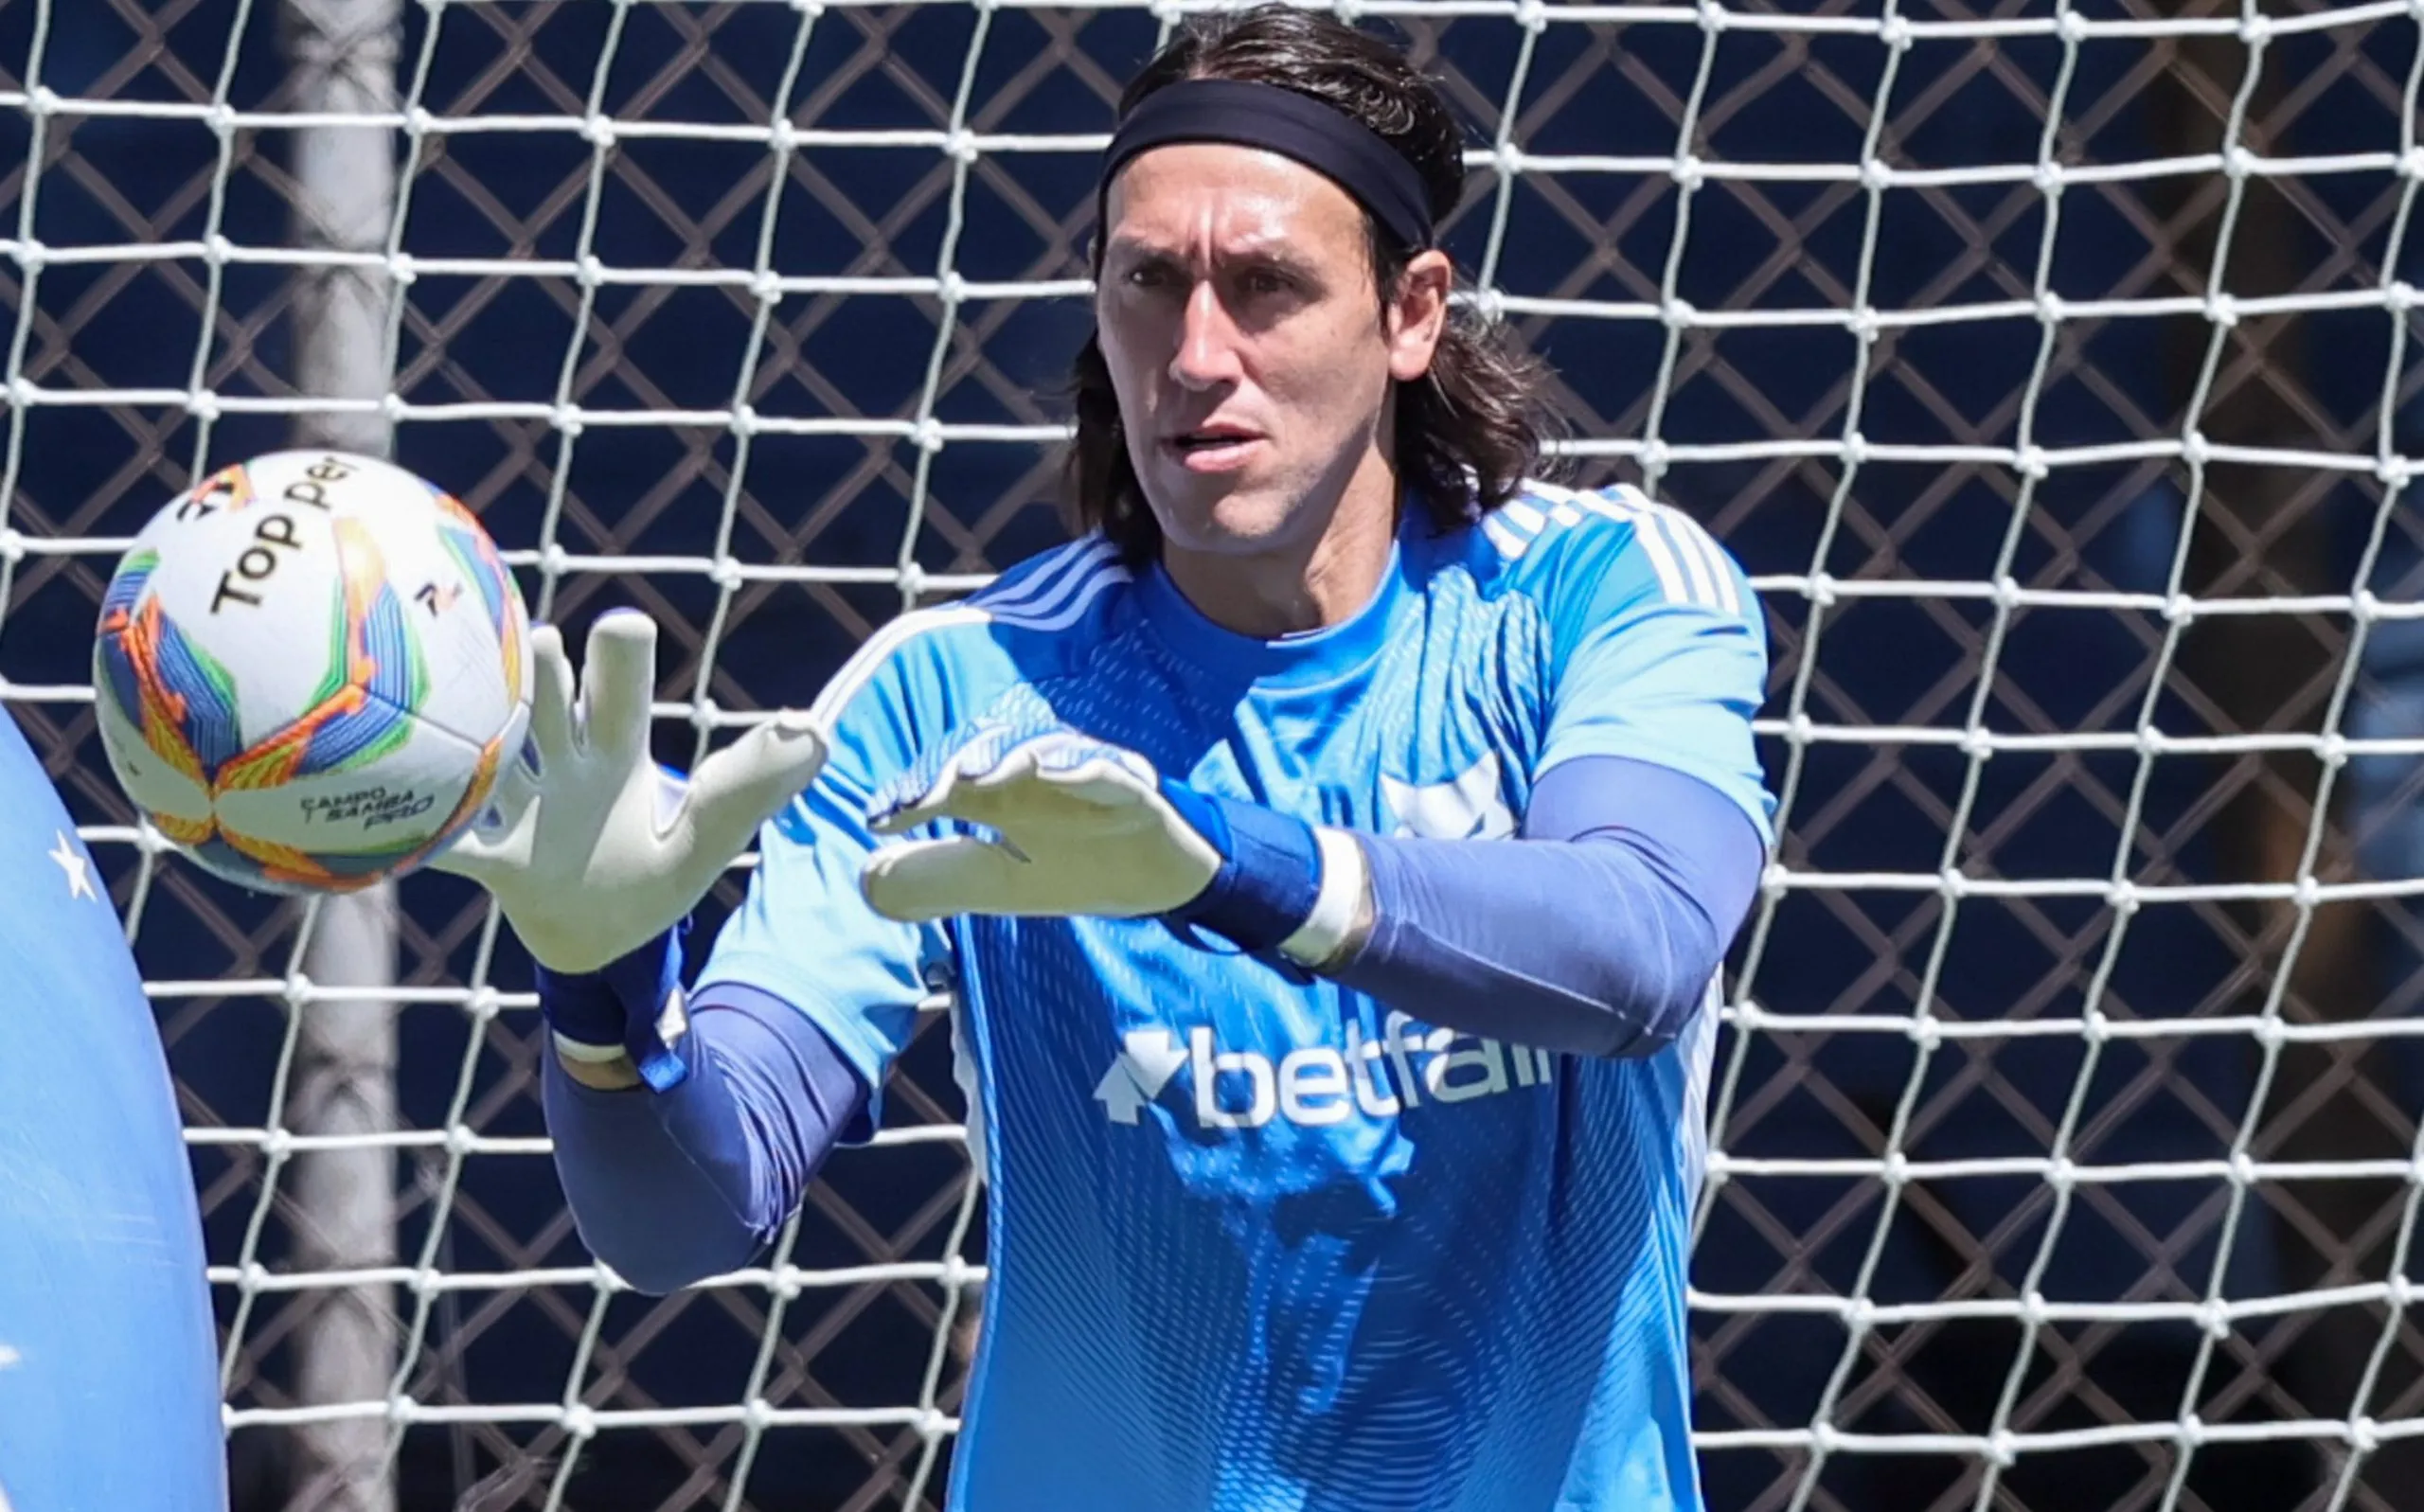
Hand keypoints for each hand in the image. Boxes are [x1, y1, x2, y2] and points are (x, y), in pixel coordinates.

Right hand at [432, 611, 829, 973]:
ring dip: (477, 727)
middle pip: (544, 696)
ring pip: (489, 751)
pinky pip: (441, 840)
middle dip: (542, 667)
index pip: (618, 686)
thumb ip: (749, 790)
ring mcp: (513, 807)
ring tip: (462, 697)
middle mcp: (558, 763)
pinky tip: (383, 809)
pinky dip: (417, 831)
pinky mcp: (486, 860)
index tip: (622, 629)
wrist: (590, 944)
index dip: (618, 655)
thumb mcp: (703, 841)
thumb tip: (818, 732)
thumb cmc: (649, 879)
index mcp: (615, 752)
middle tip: (543, 643)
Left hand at [859, 722, 1221, 922]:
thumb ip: (936, 880)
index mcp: (993, 794)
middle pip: (982, 752)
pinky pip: (1101, 767)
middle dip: (947, 768)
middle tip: (919, 797)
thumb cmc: (1069, 867)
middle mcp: (1029, 773)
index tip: (880, 818)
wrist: (1155, 880)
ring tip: (973, 776)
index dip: (909, 793)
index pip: (942, 781)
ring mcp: (1077, 774)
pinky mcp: (1127, 785)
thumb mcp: (995, 885)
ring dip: (1001, 756)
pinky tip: (1049, 770)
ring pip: (1036, 749)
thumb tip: (868, 879)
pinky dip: (1076, 764)